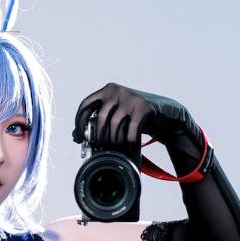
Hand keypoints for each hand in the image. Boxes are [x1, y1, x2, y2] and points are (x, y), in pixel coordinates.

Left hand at [72, 82, 201, 150]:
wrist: (165, 113)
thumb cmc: (137, 116)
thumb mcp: (117, 114)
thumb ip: (99, 120)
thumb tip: (75, 137)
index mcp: (107, 91)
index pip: (85, 105)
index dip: (79, 122)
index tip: (78, 137)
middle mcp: (117, 91)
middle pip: (100, 118)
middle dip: (100, 138)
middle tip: (102, 148)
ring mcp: (131, 98)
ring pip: (115, 125)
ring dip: (114, 141)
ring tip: (117, 149)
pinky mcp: (144, 108)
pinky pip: (131, 130)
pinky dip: (128, 142)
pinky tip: (129, 146)